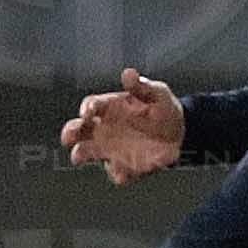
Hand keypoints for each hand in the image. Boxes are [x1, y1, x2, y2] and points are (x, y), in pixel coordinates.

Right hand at [62, 68, 184, 184]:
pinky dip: (117, 173)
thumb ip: (142, 86)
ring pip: (88, 152)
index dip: (87, 108)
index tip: (88, 112)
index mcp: (110, 107)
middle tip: (68, 137)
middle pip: (78, 130)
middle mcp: (104, 128)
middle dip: (70, 132)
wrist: (180, 133)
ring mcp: (111, 148)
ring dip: (82, 154)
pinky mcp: (124, 165)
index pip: (91, 105)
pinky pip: (116, 172)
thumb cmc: (163, 109)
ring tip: (79, 156)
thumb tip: (128, 73)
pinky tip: (123, 174)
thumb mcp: (157, 93)